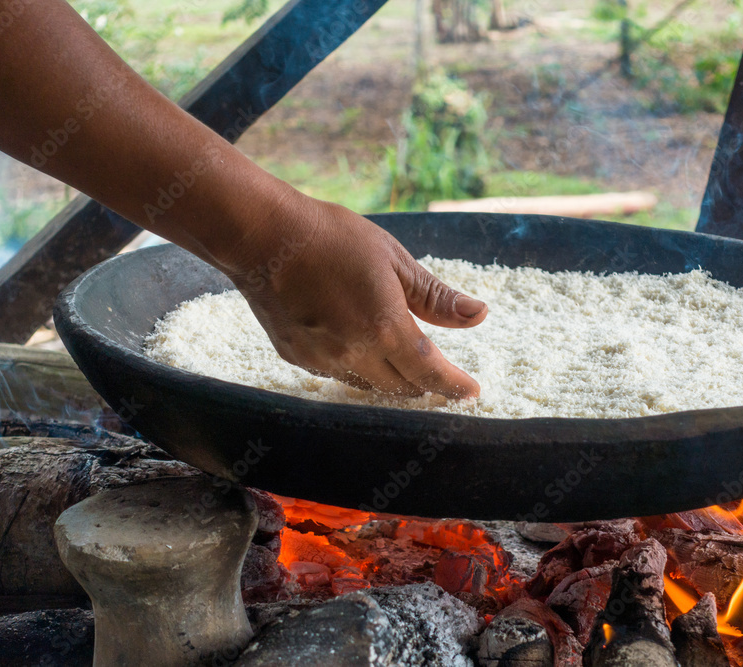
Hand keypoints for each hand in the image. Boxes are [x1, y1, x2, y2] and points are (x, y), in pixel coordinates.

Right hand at [228, 192, 487, 398]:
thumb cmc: (332, 238)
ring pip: (369, 386)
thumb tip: (479, 315)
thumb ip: (435, 297)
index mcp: (384, 328)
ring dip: (392, 380)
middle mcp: (354, 353)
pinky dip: (358, 369)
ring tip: (406, 367)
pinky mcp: (297, 358)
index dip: (454, 386)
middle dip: (426, 384)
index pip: (430, 373)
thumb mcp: (394, 260)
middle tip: (442, 376)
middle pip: (402, 387)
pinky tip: (361, 350)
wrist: (262, 237)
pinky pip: (338, 375)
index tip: (471, 393)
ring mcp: (322, 360)